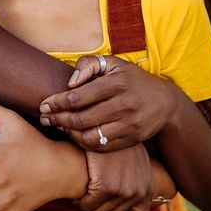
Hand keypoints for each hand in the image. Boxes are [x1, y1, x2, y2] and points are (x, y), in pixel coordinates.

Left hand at [39, 55, 178, 151]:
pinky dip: (84, 143)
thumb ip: (89, 65)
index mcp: (117, 83)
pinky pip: (101, 146)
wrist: (166, 103)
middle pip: (80, 119)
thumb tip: (70, 82)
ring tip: (58, 126)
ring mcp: (129, 124)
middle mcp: (123, 104)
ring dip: (68, 133)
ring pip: (89, 136)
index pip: (78, 97)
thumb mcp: (114, 64)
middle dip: (58, 119)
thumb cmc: (133, 80)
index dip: (57, 102)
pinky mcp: (131, 139)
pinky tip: (75, 135)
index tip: (44, 105)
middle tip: (44, 118)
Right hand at [76, 144, 152, 210]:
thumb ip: (129, 182)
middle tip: (86, 195)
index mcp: (146, 189)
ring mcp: (126, 190)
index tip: (105, 206)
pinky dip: (79, 199)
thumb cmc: (114, 144)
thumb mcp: (130, 164)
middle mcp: (140, 192)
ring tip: (81, 190)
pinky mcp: (108, 185)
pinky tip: (78, 185)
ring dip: (85, 205)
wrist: (107, 123)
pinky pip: (87, 206)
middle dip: (94, 210)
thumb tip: (120, 206)